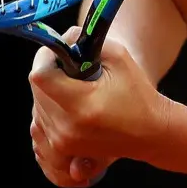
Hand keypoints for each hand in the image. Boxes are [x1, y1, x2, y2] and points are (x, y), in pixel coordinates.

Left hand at [28, 31, 167, 187]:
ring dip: (50, 91)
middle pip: (37, 89)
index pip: (40, 76)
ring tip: (77, 89)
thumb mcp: (119, 57)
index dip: (46, 57)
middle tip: (72, 69)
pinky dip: (51, 108)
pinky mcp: (61, 148)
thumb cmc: (138, 94)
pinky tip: (73, 105)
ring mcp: (62, 141)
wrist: (149, 134)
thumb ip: (87, 42)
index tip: (59, 52)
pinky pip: (41, 121)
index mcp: (81, 104)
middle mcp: (66, 127)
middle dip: (50, 72)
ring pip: (37, 105)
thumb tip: (62, 38)